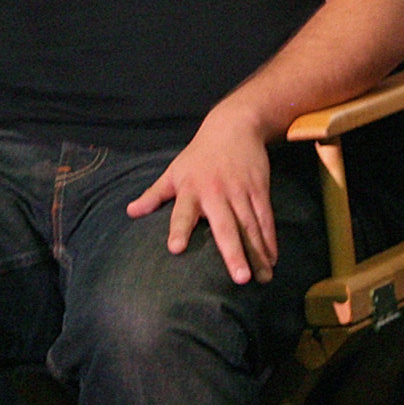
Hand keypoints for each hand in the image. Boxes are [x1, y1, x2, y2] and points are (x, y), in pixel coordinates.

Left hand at [126, 103, 278, 284]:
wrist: (234, 126)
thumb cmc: (199, 154)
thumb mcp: (174, 171)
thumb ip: (154, 195)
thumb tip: (130, 213)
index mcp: (191, 189)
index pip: (183, 212)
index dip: (179, 229)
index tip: (176, 248)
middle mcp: (216, 193)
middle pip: (226, 226)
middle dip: (234, 252)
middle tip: (240, 278)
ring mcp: (241, 192)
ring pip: (250, 227)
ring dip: (258, 253)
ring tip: (263, 278)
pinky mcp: (259, 190)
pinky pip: (265, 219)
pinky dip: (269, 240)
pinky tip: (273, 259)